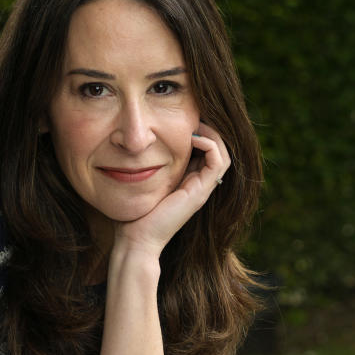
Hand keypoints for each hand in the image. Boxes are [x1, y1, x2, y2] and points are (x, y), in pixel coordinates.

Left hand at [114, 121, 229, 255]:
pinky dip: (210, 145)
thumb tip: (130, 143)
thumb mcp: (140, 181)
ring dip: (213, 134)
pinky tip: (192, 138)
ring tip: (196, 124)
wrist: (136, 239)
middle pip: (218, 150)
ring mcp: (202, 189)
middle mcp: (198, 185)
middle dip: (209, 129)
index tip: (184, 118)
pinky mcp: (201, 192)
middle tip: (194, 115)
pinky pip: (218, 161)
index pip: (204, 151)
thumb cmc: (133, 214)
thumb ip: (144, 166)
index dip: (199, 132)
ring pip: (223, 153)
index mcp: (187, 182)